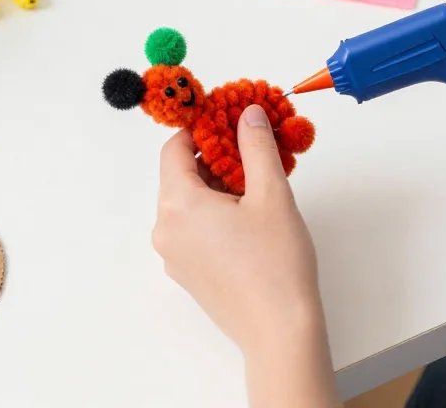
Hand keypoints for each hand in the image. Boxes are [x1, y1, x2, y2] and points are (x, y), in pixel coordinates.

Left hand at [155, 105, 337, 406]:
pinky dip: (214, 214)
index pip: (173, 149)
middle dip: (214, 157)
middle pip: (180, 176)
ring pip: (187, 203)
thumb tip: (248, 114)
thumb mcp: (271, 194)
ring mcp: (173, 254)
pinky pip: (193, 229)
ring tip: (257, 182)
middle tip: (250, 148)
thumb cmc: (276, 265)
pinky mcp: (187, 273)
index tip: (226, 120)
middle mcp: (166, 229)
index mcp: (177, 205)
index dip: (199, 129)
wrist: (279, 331)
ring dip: (216, 186)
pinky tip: (248, 215)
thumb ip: (256, 147)